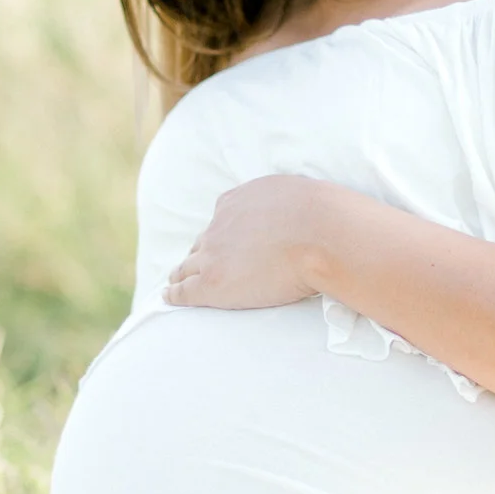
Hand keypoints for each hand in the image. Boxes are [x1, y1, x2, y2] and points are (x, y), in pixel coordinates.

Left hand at [163, 175, 343, 309]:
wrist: (322, 234)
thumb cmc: (326, 217)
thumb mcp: (303, 196)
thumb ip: (292, 204)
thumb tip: (308, 212)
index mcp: (238, 201)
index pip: (221, 219)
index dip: (220, 234)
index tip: (221, 243)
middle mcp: (220, 224)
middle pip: (202, 243)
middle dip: (200, 254)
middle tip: (197, 268)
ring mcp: (213, 254)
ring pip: (187, 266)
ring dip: (181, 274)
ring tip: (175, 283)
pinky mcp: (212, 282)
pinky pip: (183, 290)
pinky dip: (174, 293)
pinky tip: (169, 297)